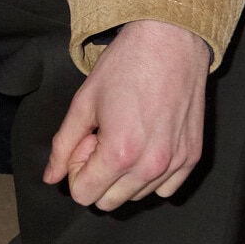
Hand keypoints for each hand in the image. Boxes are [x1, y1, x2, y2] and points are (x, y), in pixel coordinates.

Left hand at [45, 19, 210, 210]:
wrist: (171, 41)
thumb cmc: (125, 66)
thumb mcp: (83, 103)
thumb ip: (63, 145)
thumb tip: (51, 178)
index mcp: (119, 154)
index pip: (84, 195)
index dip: (77, 170)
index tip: (86, 141)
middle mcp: (151, 166)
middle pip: (109, 202)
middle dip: (98, 175)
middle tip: (103, 138)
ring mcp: (176, 163)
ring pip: (137, 197)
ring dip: (125, 175)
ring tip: (127, 135)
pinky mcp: (193, 157)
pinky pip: (165, 188)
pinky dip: (152, 175)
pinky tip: (147, 144)